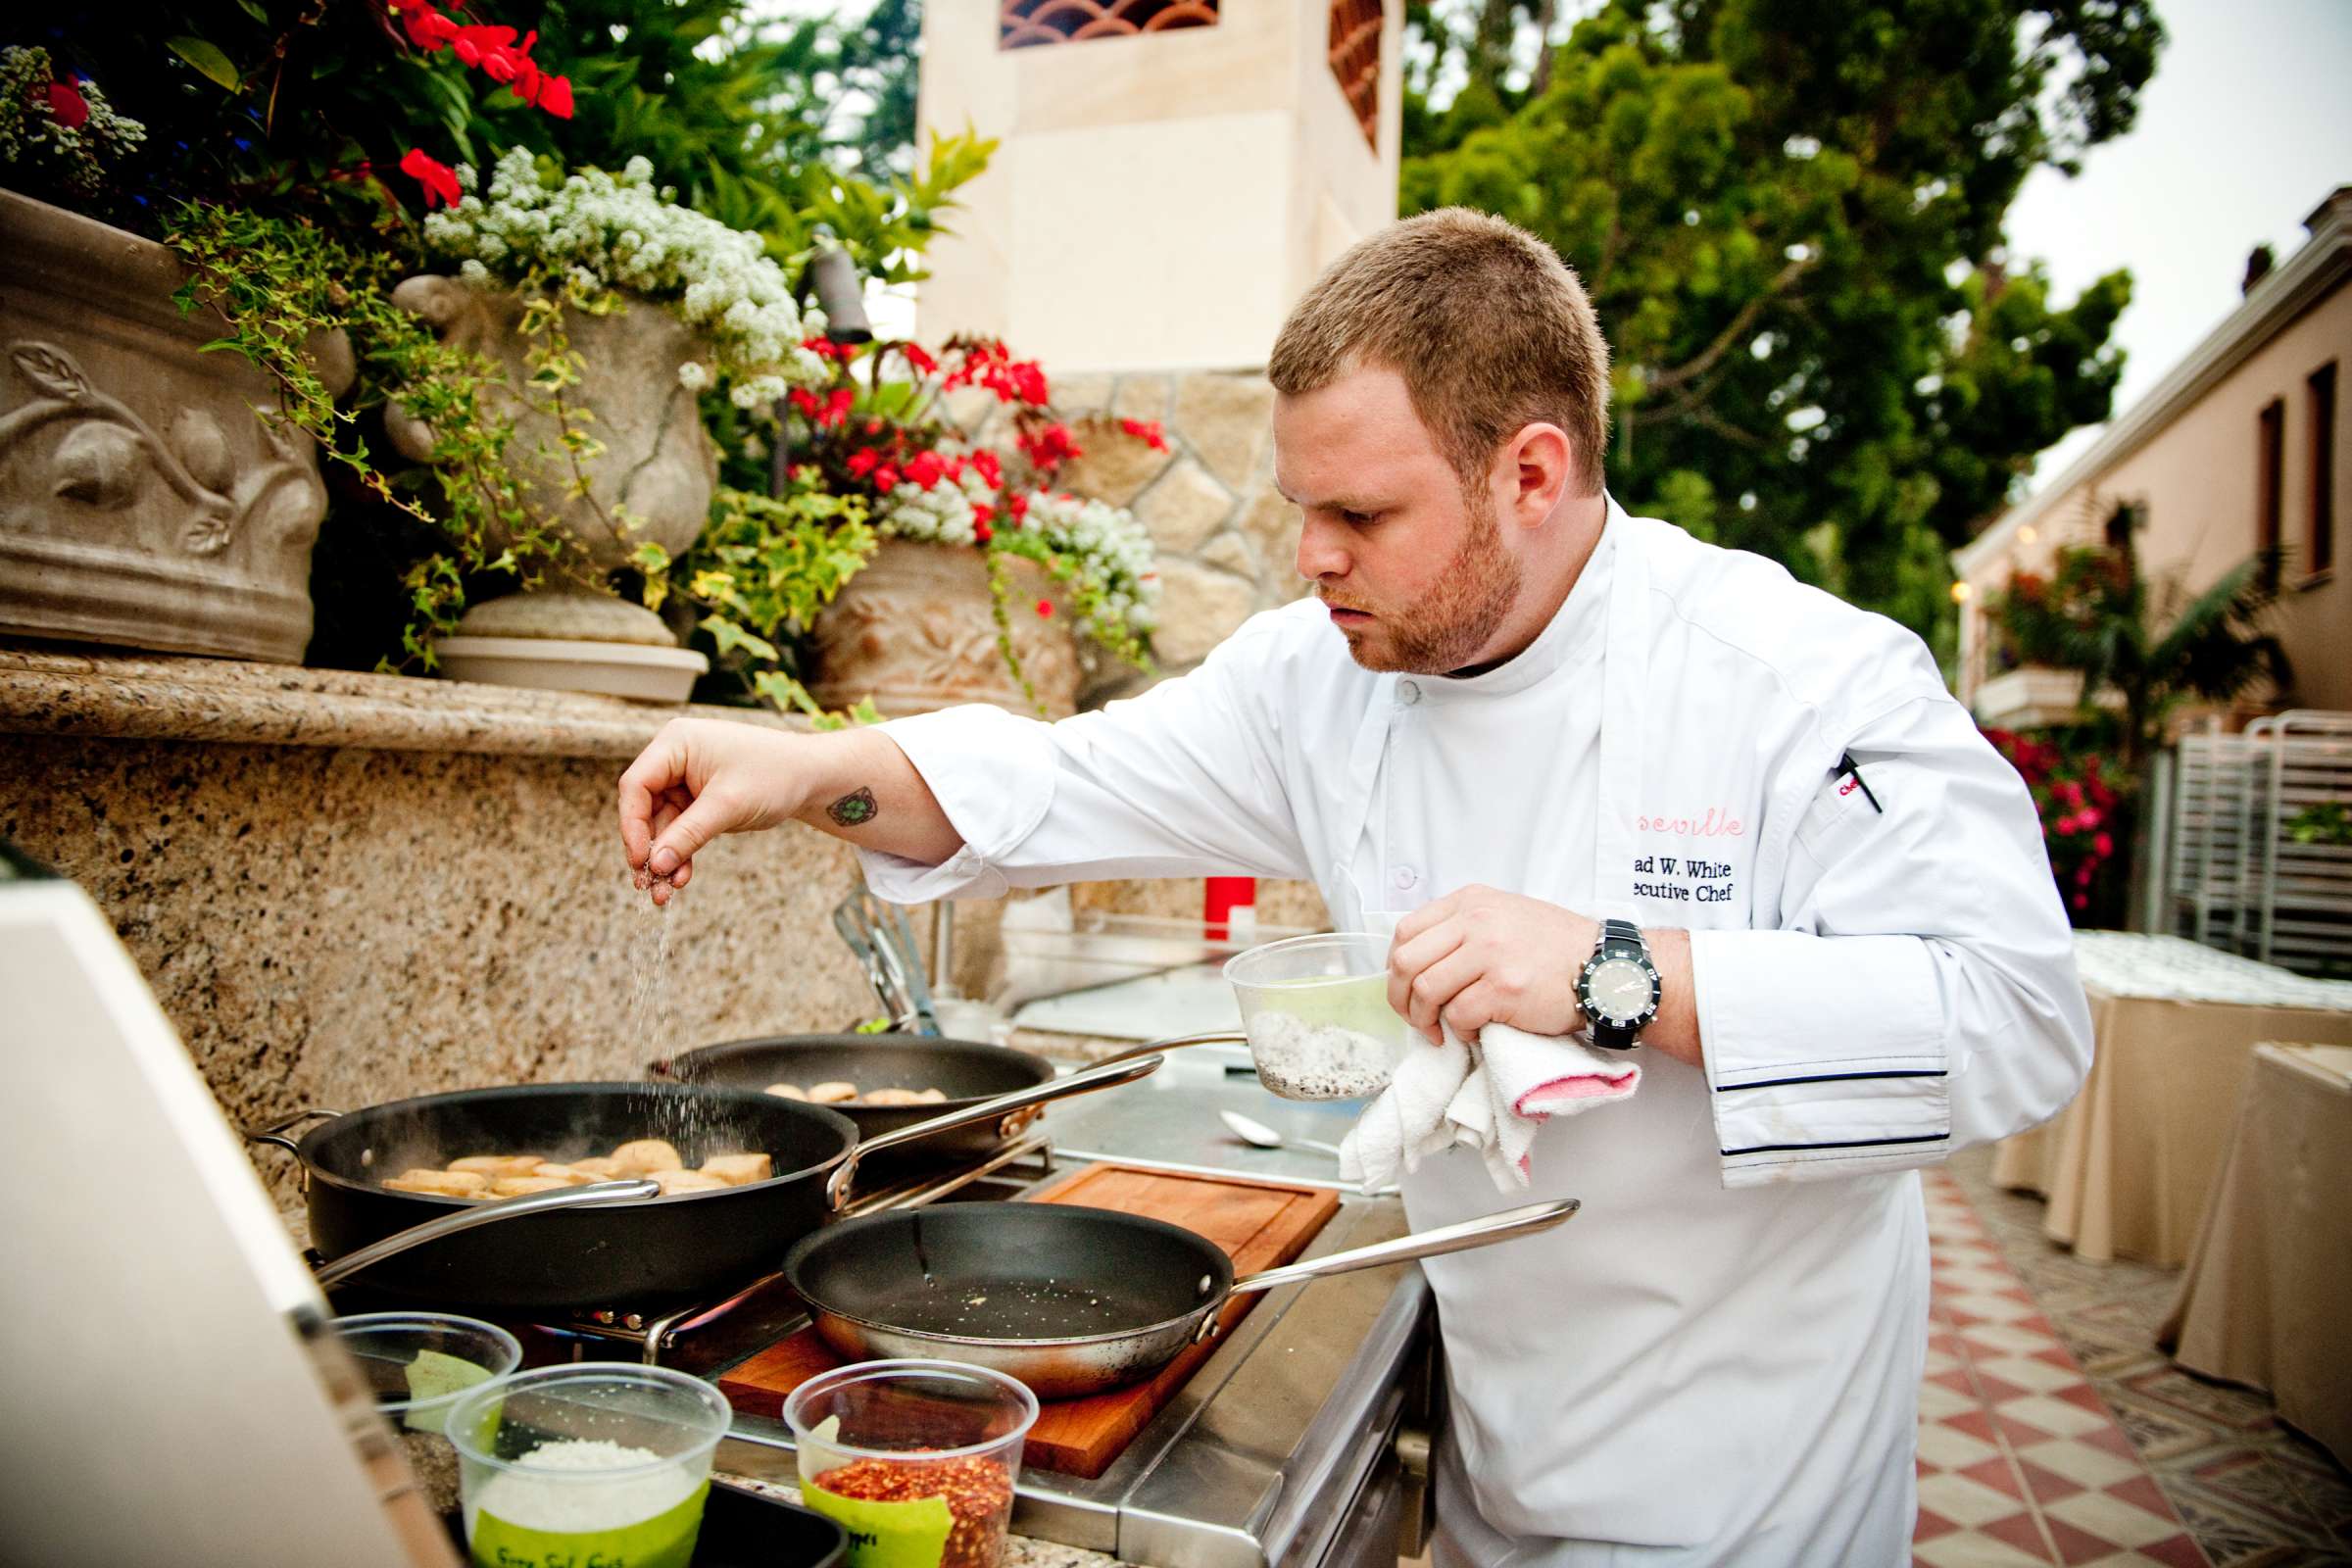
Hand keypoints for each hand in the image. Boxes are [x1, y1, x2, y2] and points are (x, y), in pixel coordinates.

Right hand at [616, 718, 805, 903]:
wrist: (812, 776)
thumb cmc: (774, 776)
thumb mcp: (728, 806)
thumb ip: (688, 834)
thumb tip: (654, 865)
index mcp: (676, 743)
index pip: (636, 785)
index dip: (632, 825)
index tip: (640, 861)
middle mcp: (674, 757)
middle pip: (643, 807)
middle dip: (647, 848)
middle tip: (647, 885)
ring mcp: (685, 779)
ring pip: (661, 824)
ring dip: (663, 858)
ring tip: (664, 894)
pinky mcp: (697, 799)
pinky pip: (680, 829)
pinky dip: (680, 853)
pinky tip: (680, 879)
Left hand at [1386, 886, 1596, 1045]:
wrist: (1604, 966)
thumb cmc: (1555, 947)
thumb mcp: (1504, 915)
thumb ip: (1463, 927)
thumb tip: (1420, 961)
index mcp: (1471, 902)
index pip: (1406, 931)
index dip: (1396, 967)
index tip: (1405, 989)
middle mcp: (1476, 921)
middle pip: (1407, 962)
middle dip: (1400, 998)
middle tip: (1415, 1018)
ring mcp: (1490, 953)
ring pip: (1426, 990)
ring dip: (1425, 1019)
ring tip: (1439, 1031)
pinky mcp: (1504, 988)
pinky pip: (1458, 1015)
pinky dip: (1460, 1031)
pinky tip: (1474, 1032)